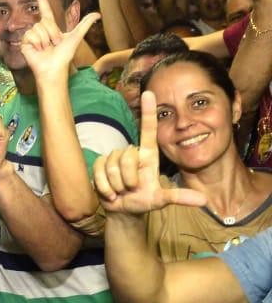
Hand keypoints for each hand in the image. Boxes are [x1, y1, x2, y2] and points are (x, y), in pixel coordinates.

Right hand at [19, 0, 99, 79]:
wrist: (54, 68)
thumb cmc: (64, 55)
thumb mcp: (76, 37)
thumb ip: (85, 24)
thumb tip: (98, 14)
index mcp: (50, 26)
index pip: (45, 9)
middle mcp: (40, 29)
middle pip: (44, 21)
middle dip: (52, 33)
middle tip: (54, 44)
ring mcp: (31, 36)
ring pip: (38, 28)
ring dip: (45, 39)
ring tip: (46, 49)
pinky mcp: (24, 43)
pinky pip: (30, 35)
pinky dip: (37, 43)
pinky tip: (38, 50)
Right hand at [92, 90, 207, 213]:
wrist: (123, 210)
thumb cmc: (144, 201)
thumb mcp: (161, 200)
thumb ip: (180, 197)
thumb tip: (203, 200)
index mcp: (147, 155)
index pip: (148, 129)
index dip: (148, 112)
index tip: (150, 92)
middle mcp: (131, 153)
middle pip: (127, 158)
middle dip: (129, 179)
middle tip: (131, 189)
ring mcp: (113, 158)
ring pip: (113, 165)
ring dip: (117, 184)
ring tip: (121, 191)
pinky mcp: (99, 165)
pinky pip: (99, 171)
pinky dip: (105, 187)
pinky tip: (110, 193)